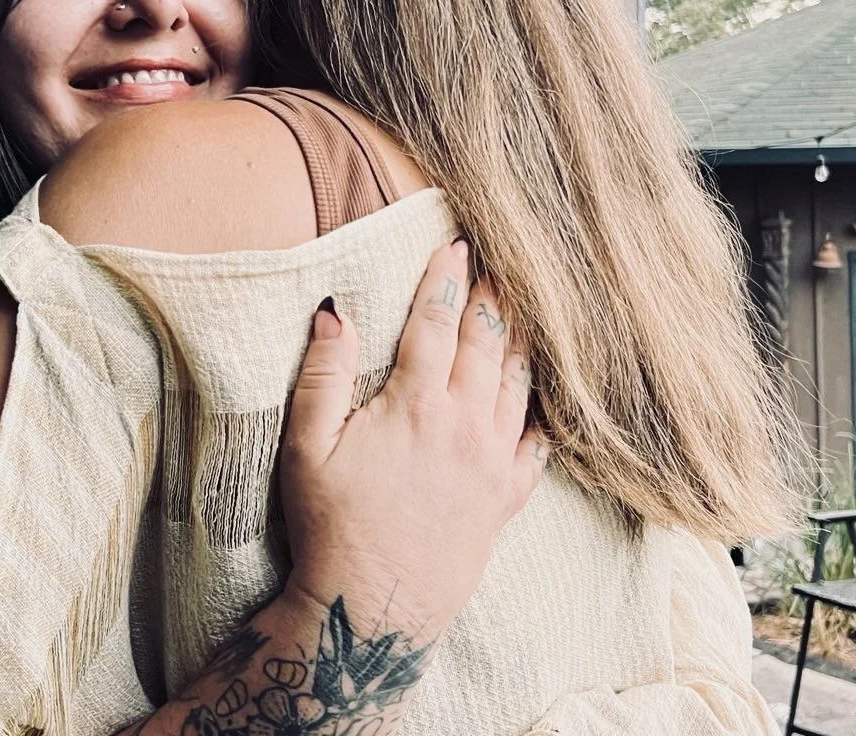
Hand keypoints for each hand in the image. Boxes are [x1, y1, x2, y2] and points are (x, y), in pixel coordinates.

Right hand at [279, 240, 548, 638]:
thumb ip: (323, 375)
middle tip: (503, 260)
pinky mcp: (506, 498)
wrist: (374, 609)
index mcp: (416, 404)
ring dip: (522, 340)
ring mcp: (492, 461)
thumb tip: (332, 310)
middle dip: (494, 296)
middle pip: (488, 342)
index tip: (455, 245)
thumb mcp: (308, 447)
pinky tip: (547, 395)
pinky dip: (544, 411)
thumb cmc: (332, 526)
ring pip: (518, 383)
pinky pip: (538, 443)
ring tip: (527, 309)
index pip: (436, 321)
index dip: (445, 279)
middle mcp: (465, 424)